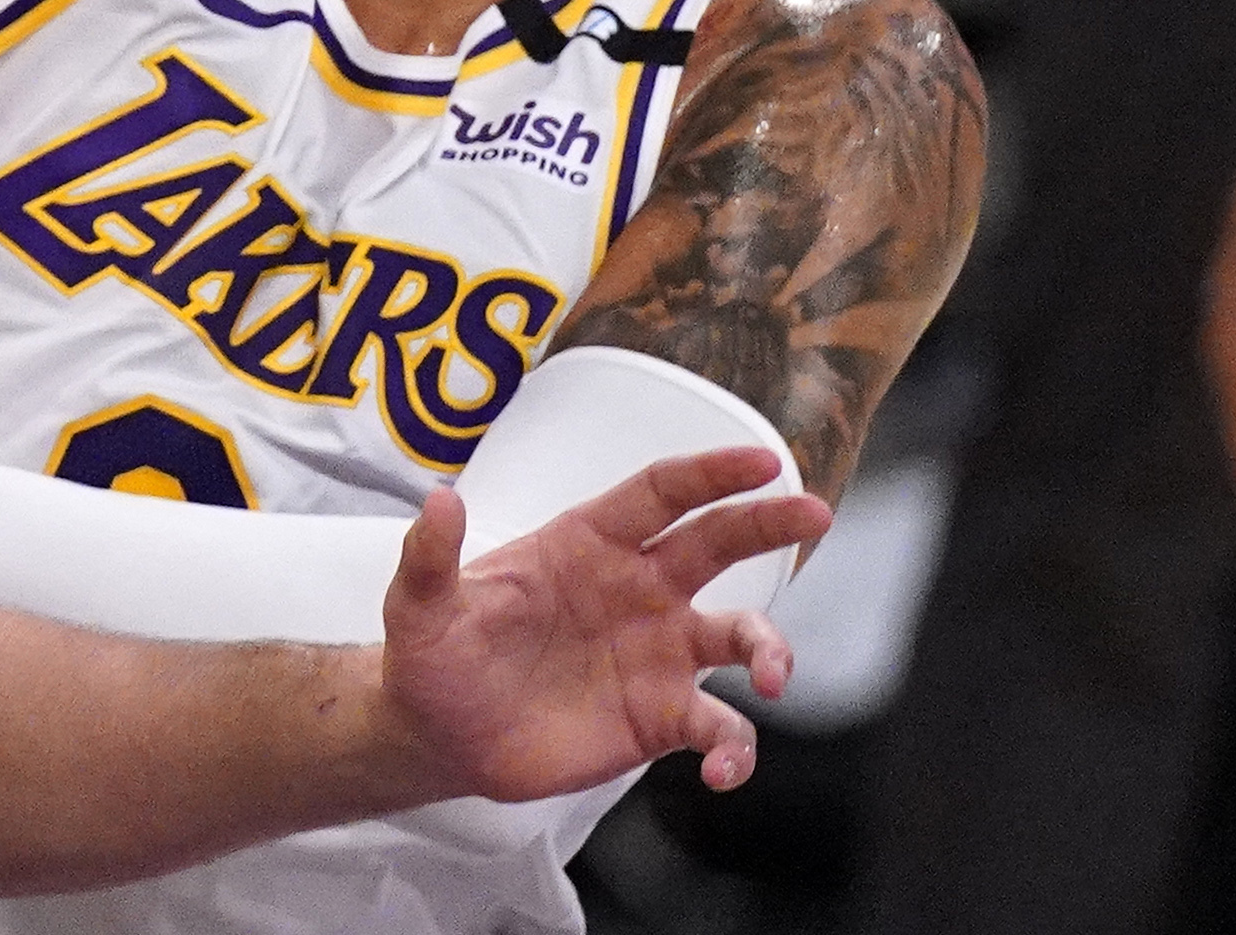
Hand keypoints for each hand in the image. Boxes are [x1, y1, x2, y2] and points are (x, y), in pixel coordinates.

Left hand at [374, 446, 825, 804]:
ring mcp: (656, 653)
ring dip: (769, 649)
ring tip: (773, 678)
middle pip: (719, 543)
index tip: (762, 461)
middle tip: (816, 513)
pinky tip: (723, 773)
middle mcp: (637, 588)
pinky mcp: (660, 718)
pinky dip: (735, 751)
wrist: (440, 734)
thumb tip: (438, 499)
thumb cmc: (435, 655)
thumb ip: (430, 556)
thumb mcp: (419, 604)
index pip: (661, 493)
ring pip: (737, 638)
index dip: (711, 473)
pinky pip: (718, 728)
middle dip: (770, 525)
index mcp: (589, 542)